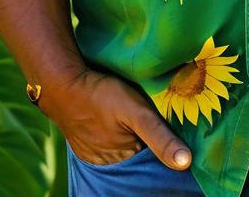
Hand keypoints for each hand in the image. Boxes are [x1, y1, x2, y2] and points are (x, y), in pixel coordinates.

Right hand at [40, 68, 192, 169]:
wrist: (62, 85)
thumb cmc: (100, 96)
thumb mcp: (136, 111)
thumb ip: (159, 136)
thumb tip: (186, 163)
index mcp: (124, 160)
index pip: (153, 164)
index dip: (166, 152)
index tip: (179, 142)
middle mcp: (110, 164)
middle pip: (139, 159)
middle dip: (151, 148)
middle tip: (159, 127)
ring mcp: (97, 155)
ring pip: (125, 153)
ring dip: (135, 143)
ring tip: (140, 126)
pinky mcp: (88, 144)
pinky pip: (110, 146)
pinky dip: (120, 139)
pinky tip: (122, 127)